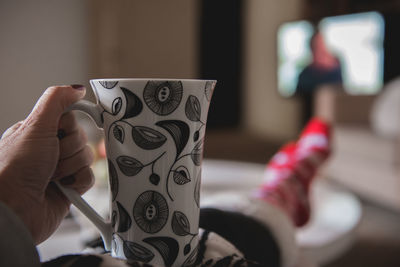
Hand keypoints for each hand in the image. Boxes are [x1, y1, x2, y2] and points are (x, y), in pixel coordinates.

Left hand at [0, 85, 94, 243]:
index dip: (68, 126)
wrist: (15, 209)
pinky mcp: (70, 187)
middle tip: (49, 158)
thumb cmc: (16, 167)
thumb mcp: (35, 125)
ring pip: (87, 157)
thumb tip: (77, 88)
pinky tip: (62, 186)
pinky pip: (89, 177)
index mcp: (39, 132)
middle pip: (81, 138)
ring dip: (71, 167)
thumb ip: (57, 101)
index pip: (71, 118)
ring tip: (51, 176)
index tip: (61, 131)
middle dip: (67, 150)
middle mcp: (50, 149)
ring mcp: (60, 169)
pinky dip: (78, 181)